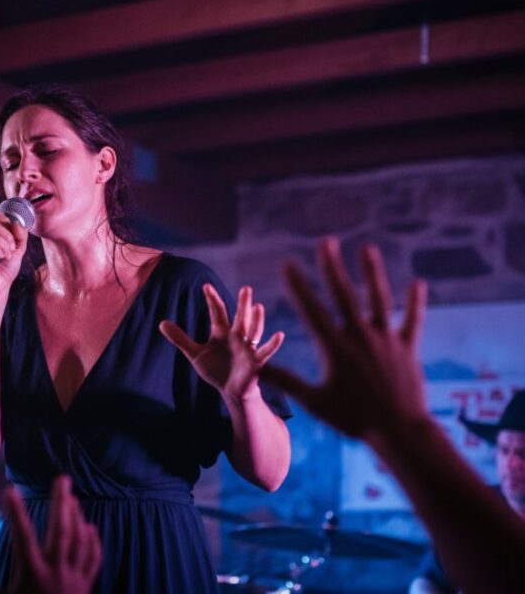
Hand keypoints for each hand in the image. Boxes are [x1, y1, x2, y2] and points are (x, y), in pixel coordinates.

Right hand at [0, 209, 28, 293]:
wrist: (0, 288)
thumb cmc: (6, 270)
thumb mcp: (18, 249)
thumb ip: (20, 234)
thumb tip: (17, 222)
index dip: (4, 220)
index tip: (13, 233)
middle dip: (7, 237)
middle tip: (11, 250)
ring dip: (3, 245)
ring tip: (6, 256)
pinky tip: (0, 257)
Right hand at [0, 476, 101, 593]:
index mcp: (32, 576)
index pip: (22, 536)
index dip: (16, 512)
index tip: (10, 489)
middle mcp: (55, 573)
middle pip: (61, 530)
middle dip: (61, 502)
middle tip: (62, 478)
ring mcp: (74, 580)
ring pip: (79, 541)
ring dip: (76, 517)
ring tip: (72, 498)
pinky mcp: (85, 588)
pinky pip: (92, 560)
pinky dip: (92, 542)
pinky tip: (90, 528)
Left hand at [160, 284, 283, 400]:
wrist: (229, 390)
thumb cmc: (215, 369)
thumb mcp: (195, 353)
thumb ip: (180, 338)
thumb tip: (161, 323)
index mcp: (222, 332)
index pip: (217, 312)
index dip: (212, 300)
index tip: (206, 286)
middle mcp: (237, 337)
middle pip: (240, 318)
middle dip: (242, 304)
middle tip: (246, 288)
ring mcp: (247, 348)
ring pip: (253, 332)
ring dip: (257, 320)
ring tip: (258, 307)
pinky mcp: (255, 362)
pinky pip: (265, 352)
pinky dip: (272, 344)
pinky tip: (279, 335)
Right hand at [262, 238, 429, 442]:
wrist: (399, 431)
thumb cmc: (353, 419)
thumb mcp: (314, 401)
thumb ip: (286, 381)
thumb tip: (255, 369)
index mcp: (335, 348)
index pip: (312, 309)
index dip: (298, 285)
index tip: (287, 263)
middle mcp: (360, 337)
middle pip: (344, 294)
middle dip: (333, 267)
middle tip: (326, 242)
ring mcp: (386, 340)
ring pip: (379, 299)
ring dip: (372, 272)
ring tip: (367, 248)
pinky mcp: (407, 348)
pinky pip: (412, 320)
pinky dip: (415, 302)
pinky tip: (417, 282)